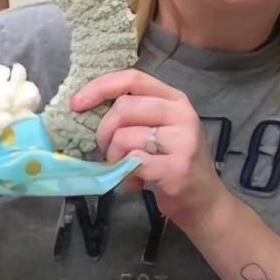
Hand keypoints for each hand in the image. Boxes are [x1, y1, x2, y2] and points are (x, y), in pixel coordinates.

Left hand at [72, 70, 229, 231]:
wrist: (203, 201)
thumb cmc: (173, 163)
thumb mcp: (159, 129)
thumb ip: (134, 115)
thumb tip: (87, 108)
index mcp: (174, 99)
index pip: (133, 78)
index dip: (100, 87)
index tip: (76, 104)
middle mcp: (181, 114)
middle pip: (124, 108)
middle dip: (104, 132)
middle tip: (107, 151)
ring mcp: (182, 140)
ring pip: (124, 137)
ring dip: (114, 157)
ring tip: (125, 169)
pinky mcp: (177, 167)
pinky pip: (132, 162)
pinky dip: (125, 175)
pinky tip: (136, 182)